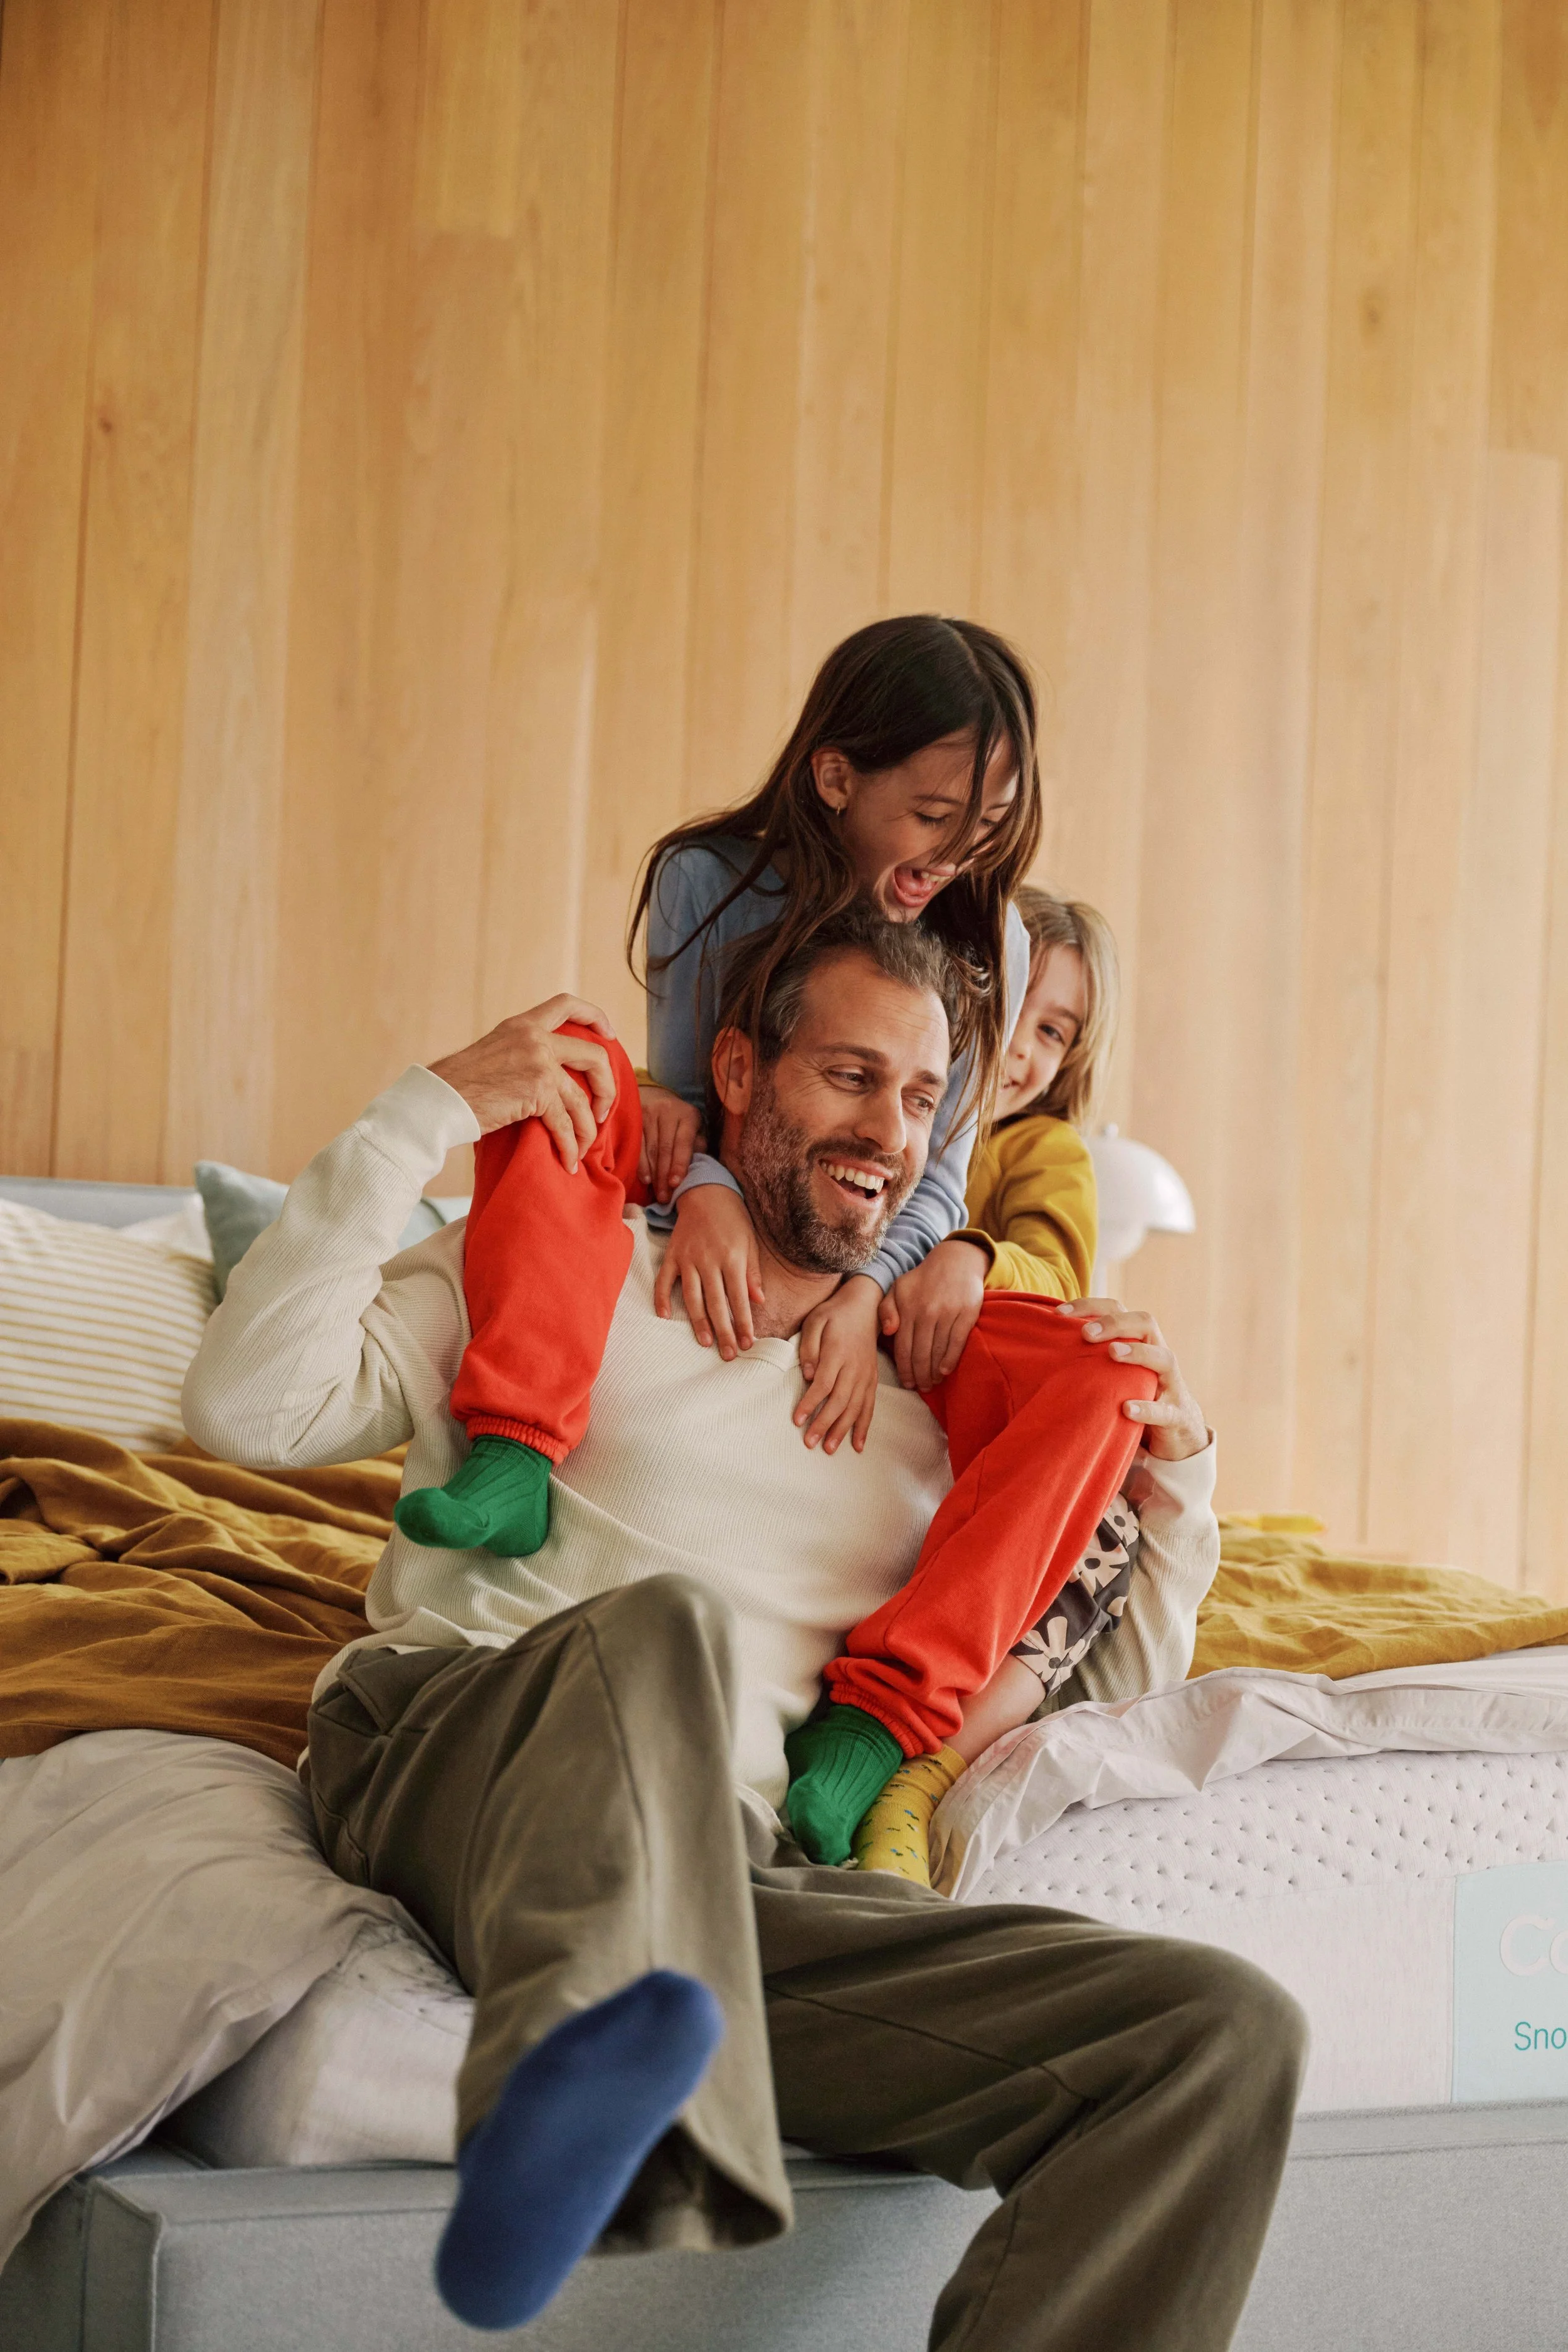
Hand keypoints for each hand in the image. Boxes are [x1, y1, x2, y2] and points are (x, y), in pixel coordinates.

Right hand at [428, 995, 616, 1166]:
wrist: (438, 1100)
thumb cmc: (458, 1086)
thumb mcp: (494, 1054)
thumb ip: (521, 1054)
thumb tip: (547, 1076)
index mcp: (522, 1025)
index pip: (566, 1004)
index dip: (594, 1016)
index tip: (610, 1035)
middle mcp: (534, 1038)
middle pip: (593, 1055)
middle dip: (606, 1086)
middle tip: (602, 1109)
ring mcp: (539, 1062)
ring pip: (582, 1098)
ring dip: (586, 1129)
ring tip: (582, 1149)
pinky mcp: (538, 1090)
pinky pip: (565, 1123)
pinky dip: (569, 1146)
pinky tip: (568, 1161)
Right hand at [637, 1084, 701, 1204]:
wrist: (657, 1097)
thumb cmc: (681, 1121)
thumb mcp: (695, 1128)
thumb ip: (697, 1145)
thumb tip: (698, 1166)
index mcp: (688, 1115)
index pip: (683, 1142)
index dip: (679, 1164)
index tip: (676, 1183)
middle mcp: (668, 1111)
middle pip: (665, 1148)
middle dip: (665, 1175)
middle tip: (665, 1197)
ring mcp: (649, 1113)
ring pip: (650, 1149)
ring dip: (654, 1174)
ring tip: (657, 1193)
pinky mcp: (635, 1118)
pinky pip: (637, 1145)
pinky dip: (641, 1164)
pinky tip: (645, 1179)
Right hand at [653, 1183, 764, 1357]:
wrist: (707, 1192)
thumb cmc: (734, 1220)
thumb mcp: (750, 1243)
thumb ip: (752, 1273)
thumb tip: (759, 1301)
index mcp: (732, 1258)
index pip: (739, 1298)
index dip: (744, 1323)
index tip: (748, 1343)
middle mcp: (709, 1260)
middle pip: (716, 1303)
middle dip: (724, 1331)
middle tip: (729, 1354)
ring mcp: (688, 1258)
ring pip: (692, 1296)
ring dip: (698, 1322)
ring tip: (705, 1342)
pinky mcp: (672, 1255)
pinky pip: (664, 1279)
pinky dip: (662, 1298)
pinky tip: (664, 1317)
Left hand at [795, 1275, 882, 1453]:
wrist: (865, 1306)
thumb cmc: (834, 1314)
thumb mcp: (815, 1321)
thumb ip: (809, 1346)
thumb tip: (807, 1373)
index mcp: (839, 1352)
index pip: (823, 1384)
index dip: (810, 1403)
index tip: (797, 1420)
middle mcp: (855, 1367)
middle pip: (840, 1401)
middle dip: (824, 1424)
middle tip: (809, 1443)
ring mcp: (866, 1375)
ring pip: (856, 1408)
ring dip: (843, 1430)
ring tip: (829, 1449)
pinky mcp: (872, 1380)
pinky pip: (870, 1406)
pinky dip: (864, 1426)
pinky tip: (858, 1445)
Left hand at [878, 1238, 988, 1390]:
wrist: (955, 1261)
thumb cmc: (923, 1280)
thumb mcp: (898, 1288)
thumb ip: (886, 1309)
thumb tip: (888, 1332)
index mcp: (908, 1308)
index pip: (903, 1347)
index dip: (904, 1369)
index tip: (907, 1383)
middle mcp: (926, 1312)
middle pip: (920, 1354)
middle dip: (920, 1376)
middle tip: (921, 1388)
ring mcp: (947, 1313)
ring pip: (938, 1351)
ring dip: (934, 1372)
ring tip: (933, 1382)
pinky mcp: (967, 1313)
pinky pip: (957, 1343)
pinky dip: (950, 1360)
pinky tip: (945, 1371)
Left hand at [1055, 1298, 1208, 1459]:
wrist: (1178, 1430)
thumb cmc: (1135, 1392)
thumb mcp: (1113, 1370)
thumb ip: (1090, 1356)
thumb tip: (1040, 1345)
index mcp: (1138, 1341)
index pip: (1117, 1309)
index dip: (1089, 1306)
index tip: (1058, 1313)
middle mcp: (1157, 1354)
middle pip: (1145, 1323)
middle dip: (1115, 1323)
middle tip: (1086, 1333)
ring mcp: (1171, 1384)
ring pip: (1164, 1359)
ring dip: (1138, 1353)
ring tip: (1113, 1353)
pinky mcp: (1176, 1415)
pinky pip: (1166, 1410)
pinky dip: (1147, 1409)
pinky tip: (1127, 1409)